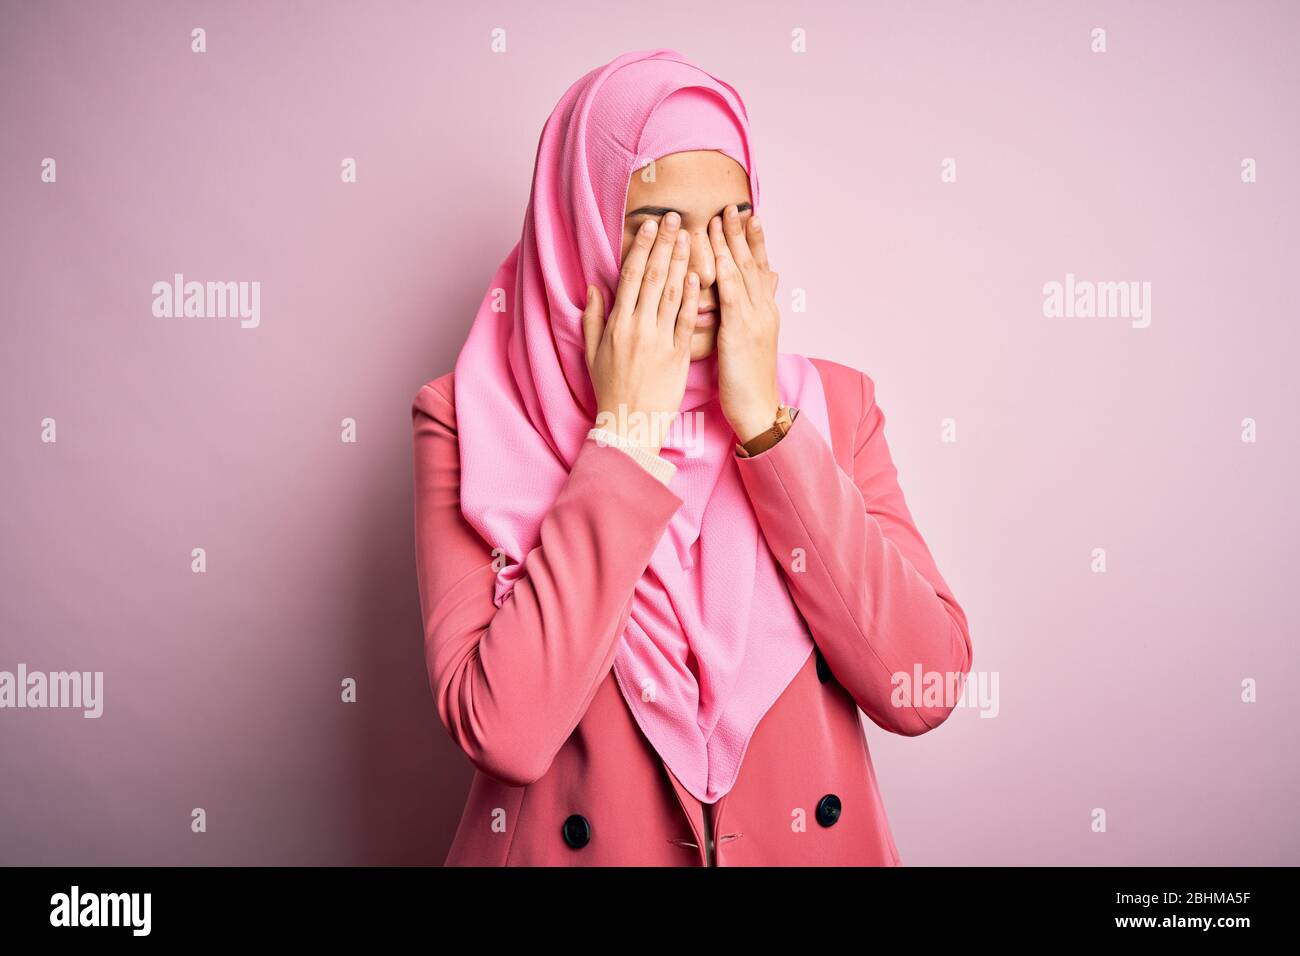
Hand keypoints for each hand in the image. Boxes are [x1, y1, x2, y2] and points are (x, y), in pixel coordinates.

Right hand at [582, 212, 698, 456]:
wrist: (630, 423)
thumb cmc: (610, 389)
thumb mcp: (592, 353)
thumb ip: (593, 318)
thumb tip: (593, 287)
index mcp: (616, 324)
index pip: (631, 276)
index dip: (642, 248)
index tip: (650, 226)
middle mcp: (638, 327)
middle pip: (654, 276)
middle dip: (665, 244)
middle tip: (676, 219)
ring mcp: (660, 340)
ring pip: (673, 292)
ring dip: (682, 261)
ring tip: (691, 237)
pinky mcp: (679, 354)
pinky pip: (687, 319)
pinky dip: (693, 296)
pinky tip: (700, 275)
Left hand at [710, 204, 781, 443]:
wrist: (758, 408)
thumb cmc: (747, 381)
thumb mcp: (752, 341)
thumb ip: (751, 313)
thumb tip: (754, 292)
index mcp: (764, 311)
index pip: (759, 267)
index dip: (753, 240)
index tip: (746, 215)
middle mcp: (763, 309)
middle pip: (752, 262)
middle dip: (742, 233)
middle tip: (734, 205)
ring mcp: (755, 319)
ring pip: (743, 273)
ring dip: (732, 243)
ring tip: (723, 218)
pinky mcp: (741, 332)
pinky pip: (732, 297)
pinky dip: (725, 273)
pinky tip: (717, 256)